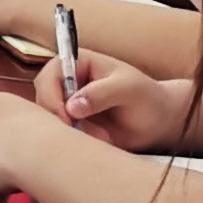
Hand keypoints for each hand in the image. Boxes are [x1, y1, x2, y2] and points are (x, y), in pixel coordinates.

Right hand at [36, 51, 190, 149]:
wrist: (159, 122)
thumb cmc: (147, 98)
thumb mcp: (129, 90)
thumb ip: (101, 94)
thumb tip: (72, 106)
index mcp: (77, 63)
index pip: (49, 76)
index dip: (51, 96)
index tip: (66, 117)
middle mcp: (67, 81)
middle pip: (43, 98)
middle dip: (60, 117)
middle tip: (84, 130)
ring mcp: (67, 103)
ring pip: (49, 118)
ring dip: (72, 130)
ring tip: (101, 135)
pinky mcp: (71, 123)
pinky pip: (60, 133)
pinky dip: (76, 140)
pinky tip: (100, 139)